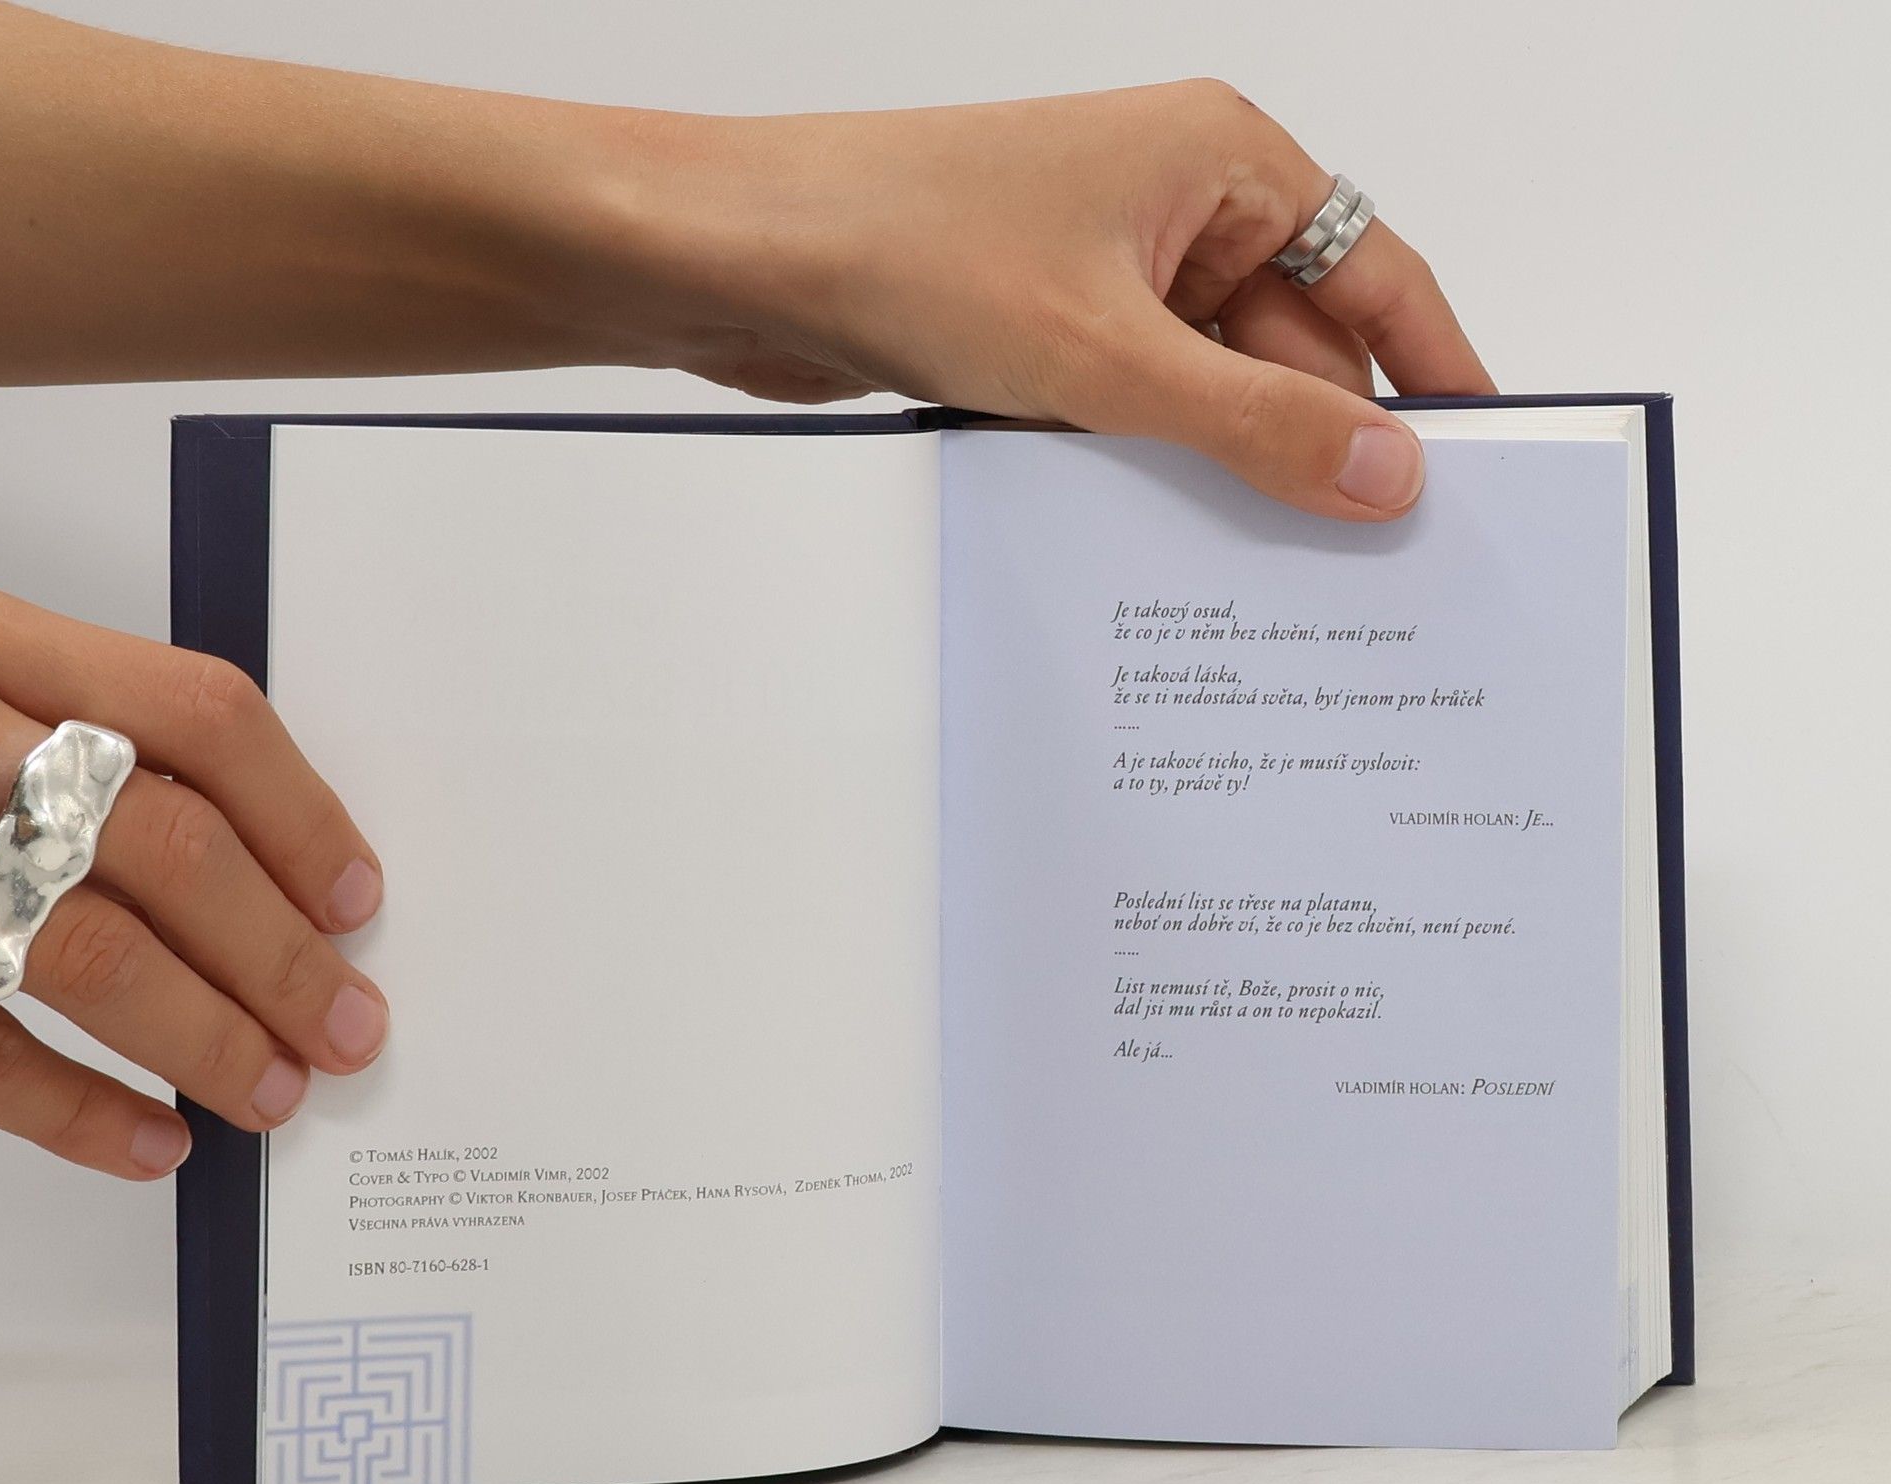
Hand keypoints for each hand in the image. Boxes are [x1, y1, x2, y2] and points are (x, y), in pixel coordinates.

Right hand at [0, 590, 387, 1178]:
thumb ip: (93, 735)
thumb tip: (280, 876)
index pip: (198, 717)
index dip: (301, 817)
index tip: (360, 902)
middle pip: (163, 843)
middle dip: (278, 955)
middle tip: (352, 1029)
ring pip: (78, 947)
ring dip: (201, 1034)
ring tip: (277, 1092)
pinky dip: (71, 1110)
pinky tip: (153, 1144)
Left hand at [567, 81, 1493, 519]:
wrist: (743, 259)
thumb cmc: (908, 247)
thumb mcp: (1108, 358)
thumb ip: (1255, 423)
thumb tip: (1385, 476)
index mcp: (1222, 163)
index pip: (1374, 278)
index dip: (1432, 376)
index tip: (1479, 469)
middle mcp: (1176, 211)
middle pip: (1297, 347)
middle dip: (1323, 449)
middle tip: (1374, 569)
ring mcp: (1109, 277)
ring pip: (1214, 394)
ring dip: (1233, 474)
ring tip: (1283, 582)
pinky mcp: (1049, 336)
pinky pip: (1140, 417)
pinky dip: (1159, 475)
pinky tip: (1178, 553)